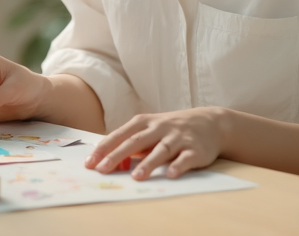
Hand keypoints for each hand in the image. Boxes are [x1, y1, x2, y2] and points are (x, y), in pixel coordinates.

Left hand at [85, 108, 225, 179]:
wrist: (209, 122)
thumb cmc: (170, 129)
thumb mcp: (150, 130)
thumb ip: (131, 143)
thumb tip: (109, 160)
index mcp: (144, 122)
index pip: (120, 135)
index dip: (104, 148)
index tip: (89, 163)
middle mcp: (159, 128)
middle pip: (136, 141)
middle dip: (117, 155)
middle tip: (103, 169)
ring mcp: (177, 138)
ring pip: (160, 150)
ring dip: (148, 163)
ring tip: (136, 177)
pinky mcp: (195, 149)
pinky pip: (185, 158)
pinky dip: (178, 165)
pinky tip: (170, 174)